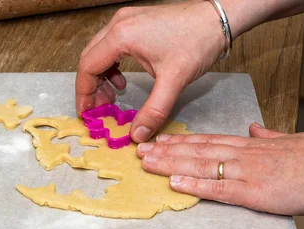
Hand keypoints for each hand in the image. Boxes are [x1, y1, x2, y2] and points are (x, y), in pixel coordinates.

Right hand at [76, 2, 225, 141]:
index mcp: (121, 36)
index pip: (88, 67)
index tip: (87, 114)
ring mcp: (126, 21)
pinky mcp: (135, 22)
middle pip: (89, 59)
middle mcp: (118, 24)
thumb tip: (136, 136)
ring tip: (112, 98)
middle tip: (99, 110)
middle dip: (91, 87)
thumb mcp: (174, 80)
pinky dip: (112, 66)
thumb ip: (153, 111)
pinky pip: (112, 46)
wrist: (220, 17)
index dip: (84, 94)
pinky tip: (124, 81)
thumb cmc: (198, 41)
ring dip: (101, 77)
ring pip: (99, 52)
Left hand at [136, 123, 303, 215]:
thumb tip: (253, 128)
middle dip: (166, 150)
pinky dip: (194, 185)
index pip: (208, 141)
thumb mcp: (292, 139)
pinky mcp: (254, 192)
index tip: (160, 140)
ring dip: (171, 164)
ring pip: (201, 165)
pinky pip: (218, 188)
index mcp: (251, 145)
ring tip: (147, 162)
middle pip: (197, 150)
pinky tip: (173, 183)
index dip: (181, 141)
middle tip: (140, 150)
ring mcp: (246, 172)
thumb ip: (269, 135)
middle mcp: (243, 155)